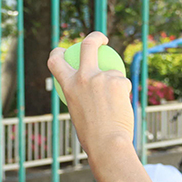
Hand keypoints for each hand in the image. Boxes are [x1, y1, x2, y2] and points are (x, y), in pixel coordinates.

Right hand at [48, 32, 133, 159]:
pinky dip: (124, 95)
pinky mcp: (118, 81)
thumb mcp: (78, 113)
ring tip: (114, 107)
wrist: (106, 144)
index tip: (65, 49)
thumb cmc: (92, 137)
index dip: (59, 51)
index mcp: (68, 85)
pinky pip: (123, 84)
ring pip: (113, 73)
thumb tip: (87, 93)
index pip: (56, 61)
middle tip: (103, 39)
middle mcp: (83, 77)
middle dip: (95, 37)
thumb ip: (81, 97)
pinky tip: (122, 108)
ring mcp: (101, 77)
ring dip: (116, 86)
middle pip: (88, 45)